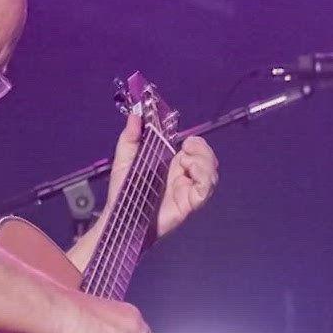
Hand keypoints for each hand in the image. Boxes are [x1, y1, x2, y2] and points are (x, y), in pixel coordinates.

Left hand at [101, 113, 218, 237]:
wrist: (121, 217)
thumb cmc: (123, 192)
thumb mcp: (124, 160)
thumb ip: (130, 138)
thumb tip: (134, 115)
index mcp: (172, 164)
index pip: (195, 149)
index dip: (196, 142)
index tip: (186, 140)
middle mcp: (184, 176)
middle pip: (208, 158)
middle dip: (203, 149)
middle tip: (188, 148)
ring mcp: (188, 189)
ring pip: (211, 171)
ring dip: (203, 161)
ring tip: (186, 162)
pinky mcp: (190, 203)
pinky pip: (206, 188)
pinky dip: (203, 176)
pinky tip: (190, 172)